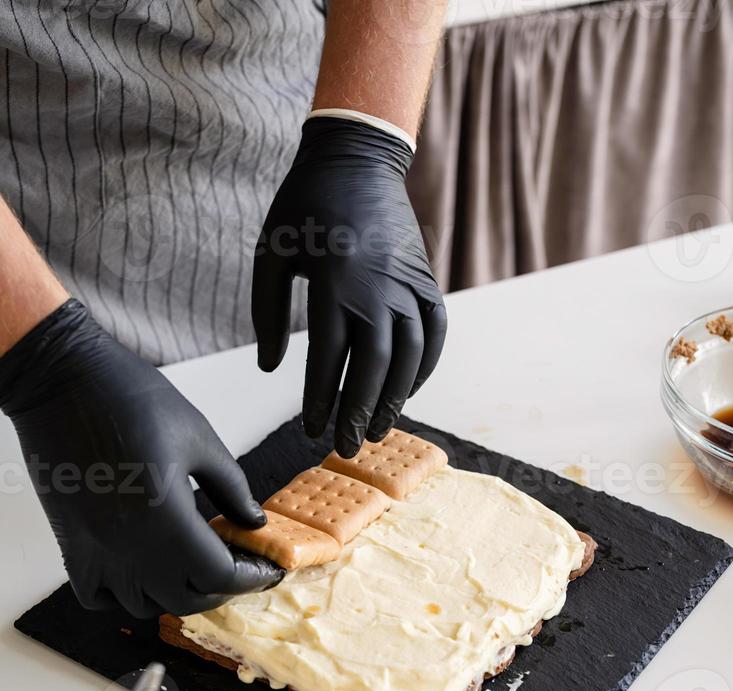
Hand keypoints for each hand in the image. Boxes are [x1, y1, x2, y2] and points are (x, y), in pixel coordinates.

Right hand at [0, 300, 283, 617]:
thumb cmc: (132, 399)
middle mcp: (129, 544)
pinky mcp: (71, 545)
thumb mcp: (200, 439)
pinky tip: (147, 568)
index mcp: (166, 517)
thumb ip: (232, 488)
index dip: (250, 577)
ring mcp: (96, 549)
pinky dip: (126, 595)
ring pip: (144, 604)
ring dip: (177, 593)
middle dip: (221, 588)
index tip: (267, 568)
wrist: (65, 381)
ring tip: (196, 565)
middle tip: (240, 565)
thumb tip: (254, 521)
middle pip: (186, 599)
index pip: (218, 576)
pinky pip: (99, 597)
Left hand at [252, 117, 446, 457]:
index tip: (310, 429)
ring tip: (380, 430)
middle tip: (348, 446)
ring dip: (396, 398)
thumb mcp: (270, 253)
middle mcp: (378, 288)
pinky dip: (425, 367)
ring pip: (410, 355)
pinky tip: (408, 391)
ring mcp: (409, 284)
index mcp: (334, 282)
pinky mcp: (427, 279)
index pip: (328, 358)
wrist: (357, 157)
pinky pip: (435, 332)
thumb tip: (269, 369)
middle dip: (360, 412)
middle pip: (374, 367)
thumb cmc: (303, 207)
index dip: (319, 399)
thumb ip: (266, 313)